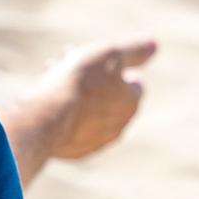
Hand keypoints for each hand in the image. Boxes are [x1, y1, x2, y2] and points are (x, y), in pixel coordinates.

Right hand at [38, 37, 155, 160]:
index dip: (115, 67)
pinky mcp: (75, 153)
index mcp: (131, 103)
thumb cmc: (79, 83)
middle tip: (66, 63)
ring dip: (76, 96)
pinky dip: (64, 117)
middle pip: (108, 97)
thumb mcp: (109, 53)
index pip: (134, 83)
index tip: (93, 58)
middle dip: (91, 79)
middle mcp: (119, 126)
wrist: (45, 119)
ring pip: (89, 114)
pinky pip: (73, 130)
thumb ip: (133, 49)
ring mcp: (96, 142)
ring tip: (51, 80)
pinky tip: (47, 105)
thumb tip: (154, 45)